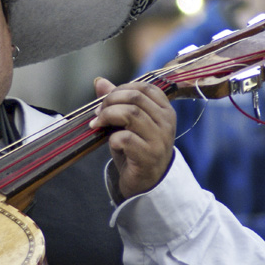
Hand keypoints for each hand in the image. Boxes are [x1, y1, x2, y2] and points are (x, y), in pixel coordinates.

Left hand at [89, 77, 175, 199]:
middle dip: (110, 102)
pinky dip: (113, 138)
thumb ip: (116, 101)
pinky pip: (126, 138)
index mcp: (165, 110)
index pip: (145, 87)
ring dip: (108, 116)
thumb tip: (99, 81)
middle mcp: (166, 122)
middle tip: (98, 113)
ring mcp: (160, 139)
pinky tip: (112, 144)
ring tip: (98, 125)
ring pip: (131, 114)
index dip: (121, 89)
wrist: (146, 182)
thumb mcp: (126, 122)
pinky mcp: (149, 156)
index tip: (106, 101)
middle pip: (135, 98)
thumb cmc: (136, 148)